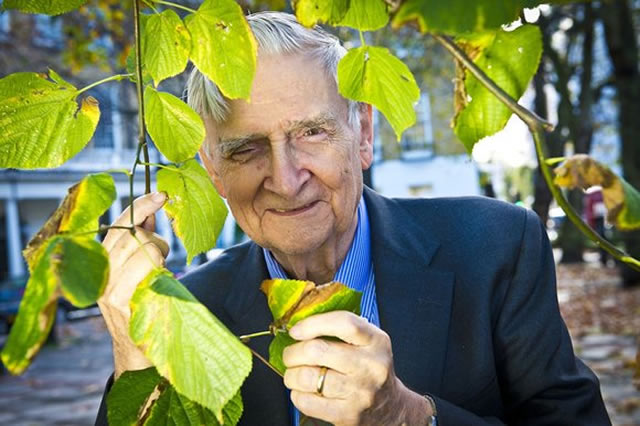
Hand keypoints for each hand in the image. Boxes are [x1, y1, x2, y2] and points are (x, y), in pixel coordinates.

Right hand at [98, 192, 169, 377]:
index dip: (140, 206)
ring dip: (158, 254)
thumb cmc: (142, 306)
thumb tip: (149, 214)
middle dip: (155, 238)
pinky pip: (144, 267)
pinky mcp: (119, 301)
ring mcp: (107, 287)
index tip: (162, 194)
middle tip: (162, 255)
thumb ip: (140, 242)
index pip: (117, 224)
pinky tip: (158, 282)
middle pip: (132, 233)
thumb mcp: (137, 269)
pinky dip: (157, 268)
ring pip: (140, 246)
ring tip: (158, 273)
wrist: (138, 351)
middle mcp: (98, 272)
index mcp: (100, 261)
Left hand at [282, 311, 432, 424]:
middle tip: (290, 355)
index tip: (296, 330)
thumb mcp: (368, 343)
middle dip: (293, 352)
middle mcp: (370, 365)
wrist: (391, 407)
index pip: (343, 323)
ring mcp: (360, 392)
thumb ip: (341, 329)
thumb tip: (301, 325)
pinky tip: (303, 391)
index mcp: (376, 341)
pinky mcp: (348, 415)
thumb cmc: (370, 369)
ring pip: (308, 377)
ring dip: (291, 375)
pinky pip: (308, 402)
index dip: (313, 324)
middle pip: (317, 351)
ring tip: (294, 374)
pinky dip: (297, 395)